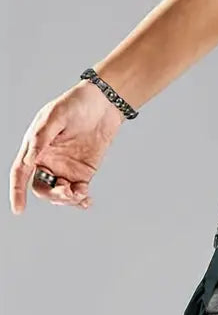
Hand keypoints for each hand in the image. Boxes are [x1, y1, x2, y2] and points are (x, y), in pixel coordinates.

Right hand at [9, 81, 123, 214]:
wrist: (103, 105)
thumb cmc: (75, 104)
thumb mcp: (56, 116)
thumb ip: (42, 138)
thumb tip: (31, 160)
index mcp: (35, 147)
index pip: (21, 172)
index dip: (17, 191)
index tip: (18, 209)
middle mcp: (47, 161)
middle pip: (42, 188)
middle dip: (53, 196)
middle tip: (68, 192)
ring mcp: (65, 169)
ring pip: (60, 195)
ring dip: (68, 199)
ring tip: (81, 193)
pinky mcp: (83, 173)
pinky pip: (78, 193)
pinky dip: (81, 200)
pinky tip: (87, 200)